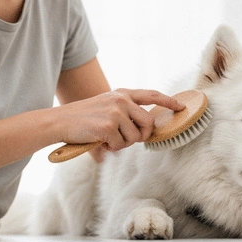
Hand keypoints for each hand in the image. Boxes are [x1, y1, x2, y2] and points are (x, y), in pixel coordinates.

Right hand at [59, 88, 184, 151]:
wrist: (61, 120)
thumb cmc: (86, 117)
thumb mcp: (108, 105)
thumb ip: (127, 112)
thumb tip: (146, 129)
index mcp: (123, 93)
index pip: (152, 95)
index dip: (168, 101)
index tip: (180, 106)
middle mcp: (122, 100)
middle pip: (148, 123)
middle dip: (141, 136)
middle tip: (125, 138)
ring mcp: (115, 112)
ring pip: (135, 137)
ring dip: (122, 143)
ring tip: (107, 138)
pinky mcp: (108, 126)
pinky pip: (120, 145)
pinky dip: (111, 148)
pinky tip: (100, 141)